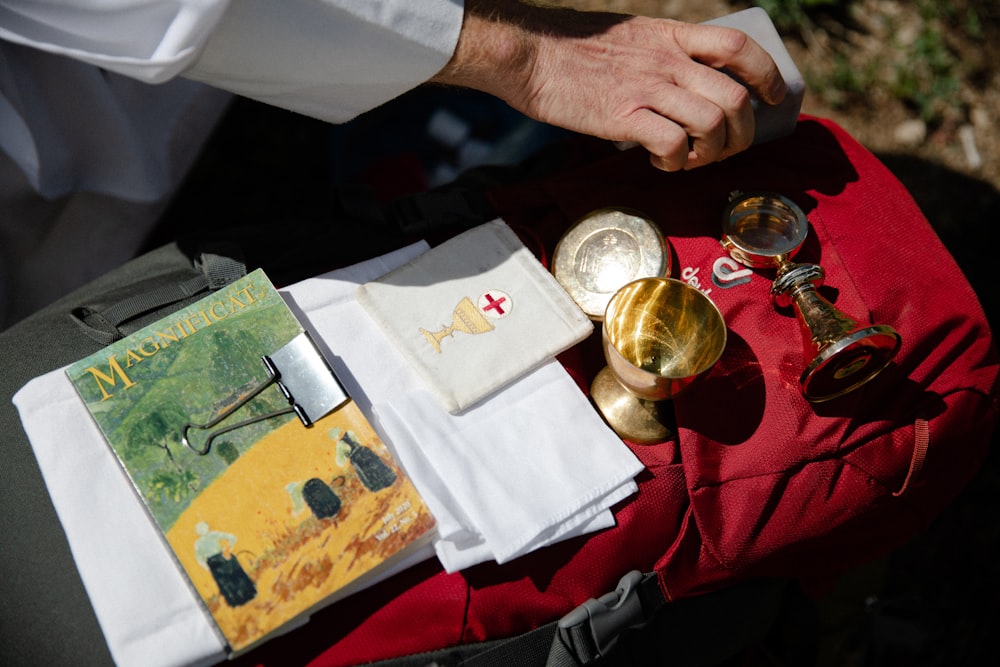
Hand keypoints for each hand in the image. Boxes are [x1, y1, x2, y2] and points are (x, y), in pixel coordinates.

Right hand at [431, 1, 786, 170]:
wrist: (529, 54)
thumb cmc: (570, 49)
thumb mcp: (629, 36)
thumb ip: (660, 54)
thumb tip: (679, 84)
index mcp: (670, 36)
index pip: (738, 46)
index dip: (765, 74)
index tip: (770, 96)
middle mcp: (668, 60)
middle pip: (735, 97)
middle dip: (740, 133)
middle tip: (722, 149)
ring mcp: (648, 88)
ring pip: (713, 123)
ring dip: (711, 151)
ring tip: (690, 159)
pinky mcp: (625, 116)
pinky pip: (674, 145)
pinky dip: (677, 161)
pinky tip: (661, 161)